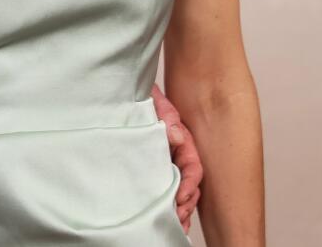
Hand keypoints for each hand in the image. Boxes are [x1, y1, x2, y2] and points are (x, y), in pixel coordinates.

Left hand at [153, 83, 202, 232]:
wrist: (128, 97)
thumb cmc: (145, 99)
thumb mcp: (157, 103)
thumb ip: (168, 116)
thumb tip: (177, 136)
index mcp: (183, 142)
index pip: (192, 167)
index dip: (189, 183)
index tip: (181, 196)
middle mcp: (178, 156)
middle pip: (190, 185)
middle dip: (186, 202)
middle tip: (177, 216)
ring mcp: (168, 165)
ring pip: (181, 192)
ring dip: (181, 209)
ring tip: (176, 223)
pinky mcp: (154, 171)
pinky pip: (167, 191)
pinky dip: (172, 208)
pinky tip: (171, 221)